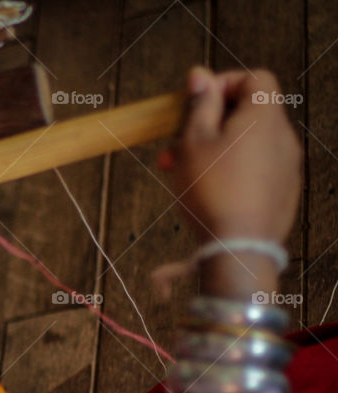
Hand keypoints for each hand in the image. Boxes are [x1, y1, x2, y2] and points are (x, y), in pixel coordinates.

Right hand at [159, 66, 300, 243]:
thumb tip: (201, 75)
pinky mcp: (283, 192)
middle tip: (175, 145)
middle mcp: (283, 137)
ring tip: (181, 173)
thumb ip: (199, 104)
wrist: (238, 247)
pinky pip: (256, 169)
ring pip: (247, 145)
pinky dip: (232, 171)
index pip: (256, 78)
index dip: (224, 83)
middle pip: (248, 114)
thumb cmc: (212, 190)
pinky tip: (207, 192)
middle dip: (209, 124)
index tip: (196, 103)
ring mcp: (287, 167)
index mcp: (264, 117)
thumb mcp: (193, 141)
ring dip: (215, 150)